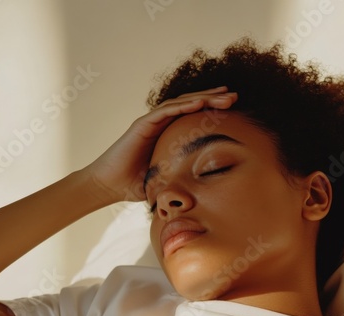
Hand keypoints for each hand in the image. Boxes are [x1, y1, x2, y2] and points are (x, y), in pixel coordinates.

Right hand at [83, 86, 237, 203]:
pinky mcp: (142, 124)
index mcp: (168, 134)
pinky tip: (200, 102)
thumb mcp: (166, 179)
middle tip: (234, 96)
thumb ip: (182, 178)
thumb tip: (205, 192)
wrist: (109, 185)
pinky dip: (183, 106)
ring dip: (203, 97)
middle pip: (191, 105)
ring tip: (224, 94)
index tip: (232, 107)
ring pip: (181, 103)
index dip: (212, 110)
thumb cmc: (135, 185)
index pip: (194, 117)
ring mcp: (151, 122)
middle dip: (213, 99)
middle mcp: (161, 123)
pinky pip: (165, 111)